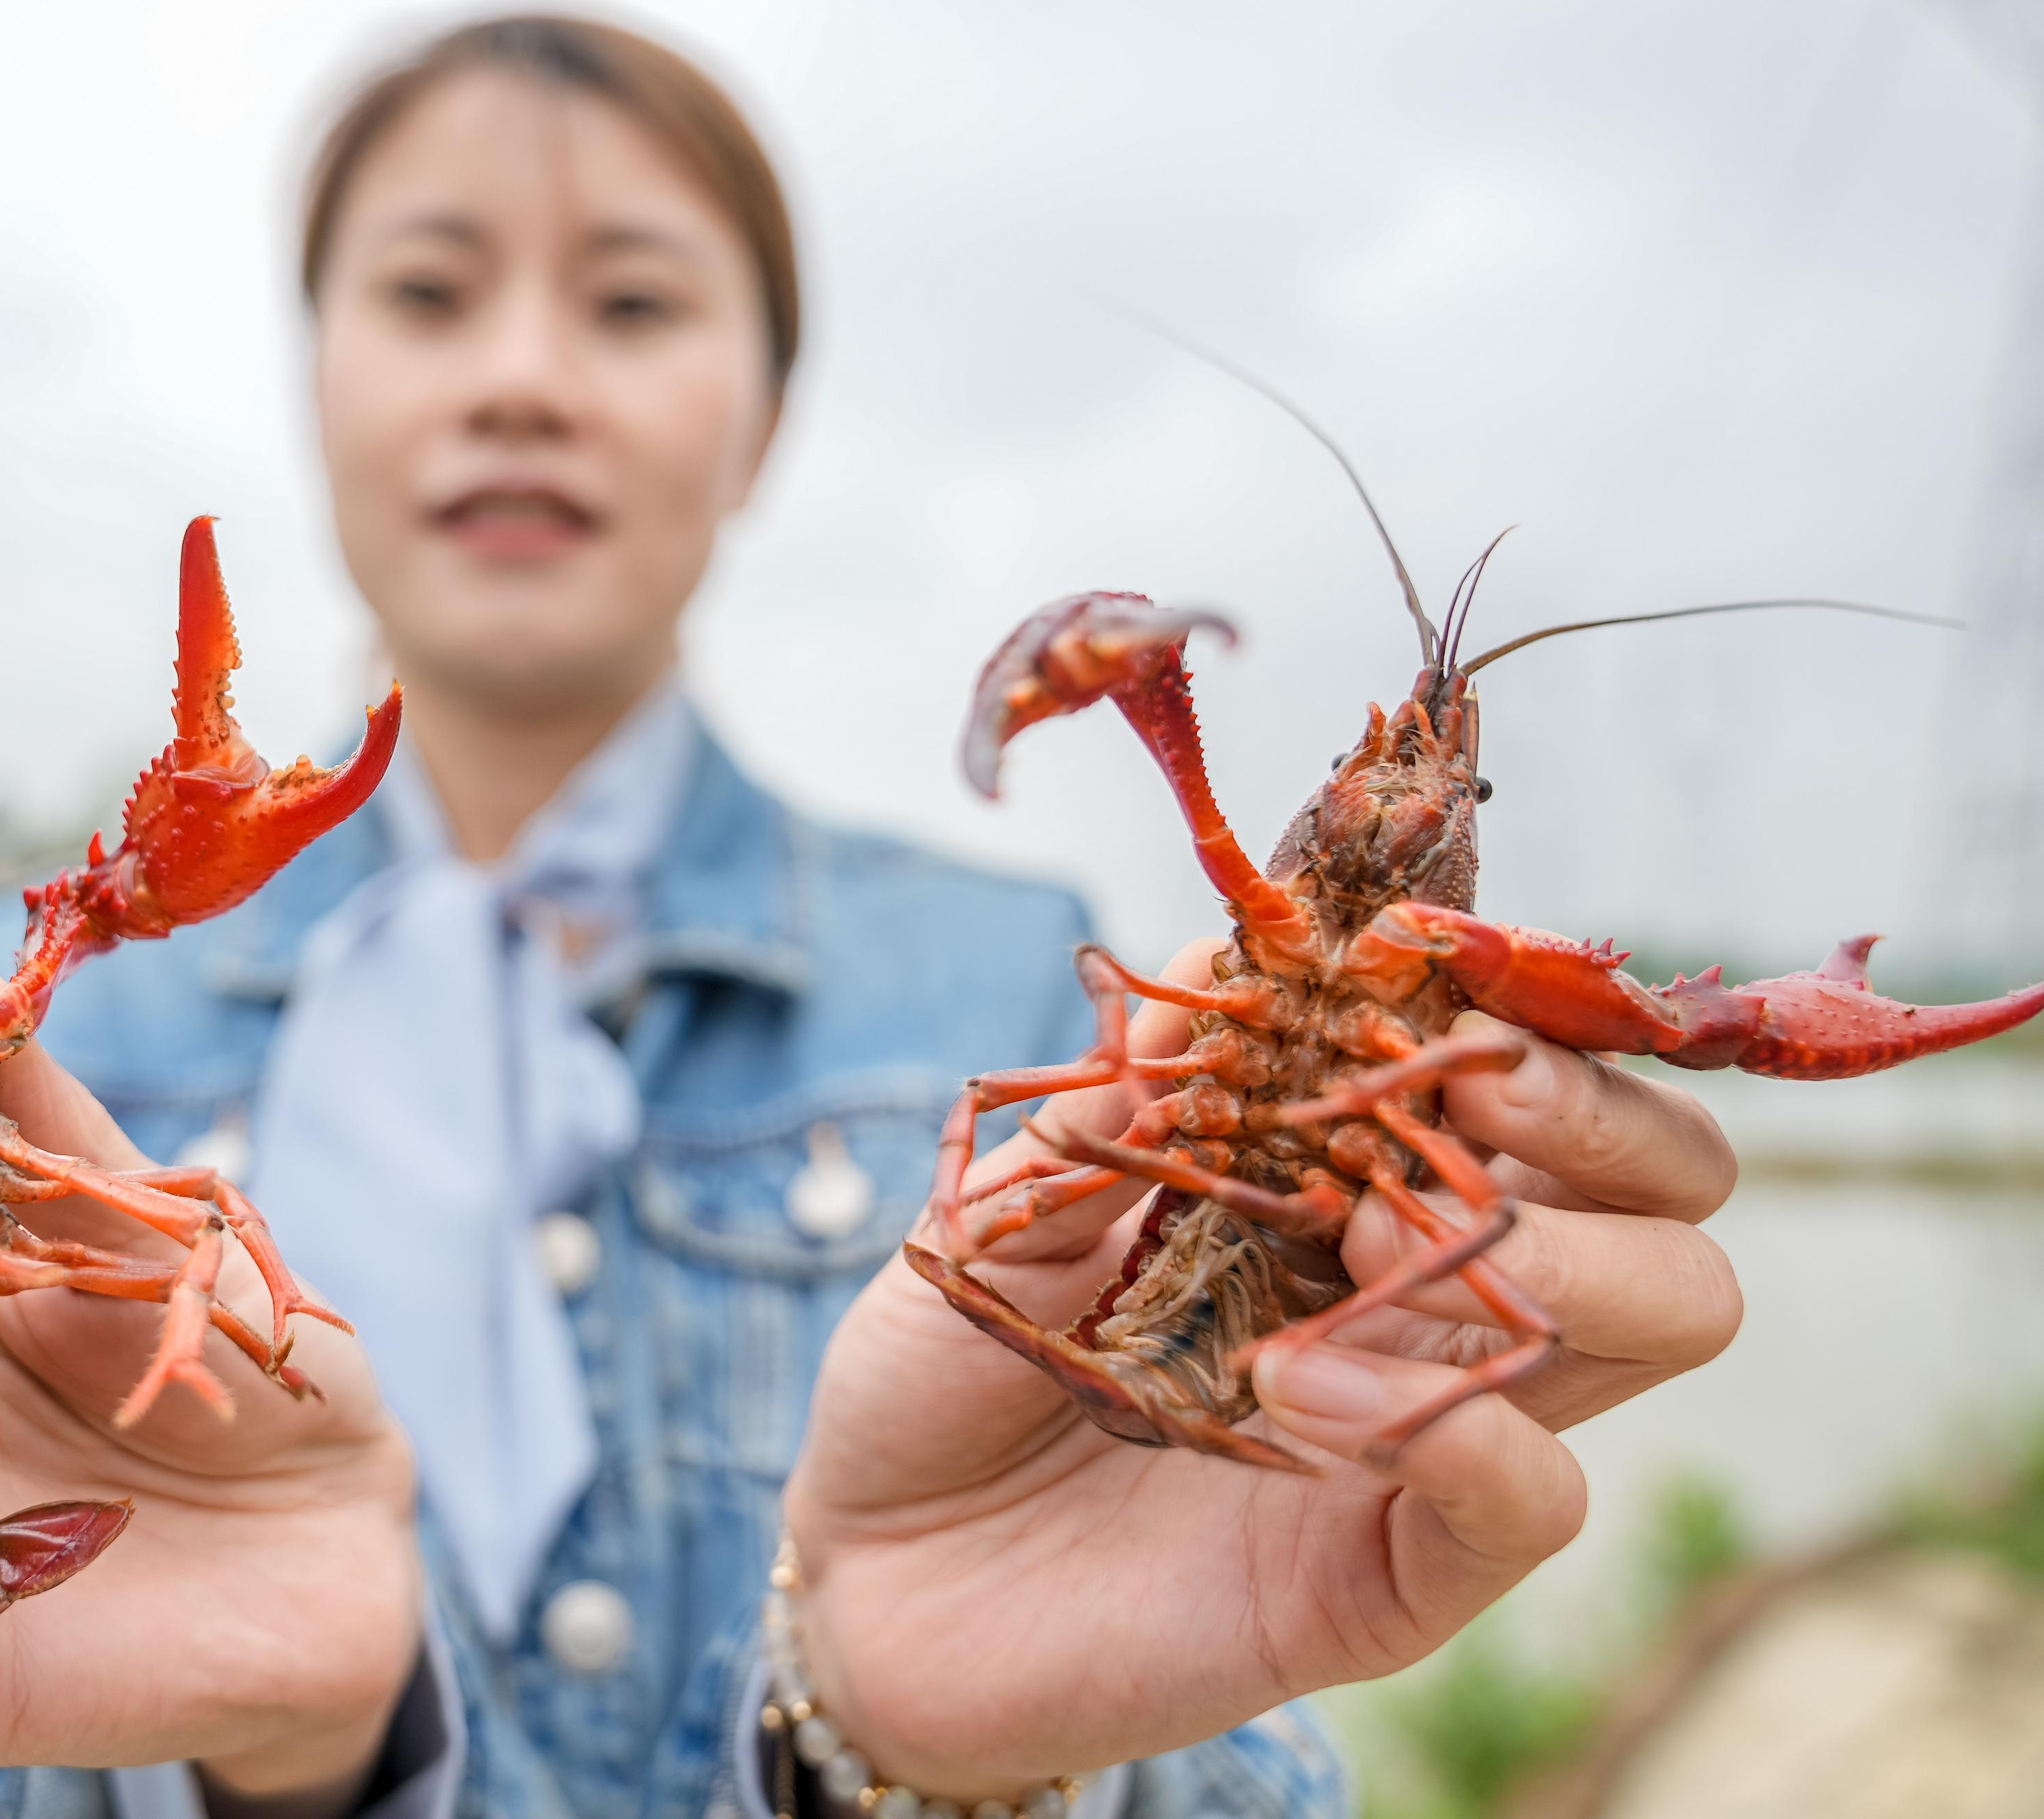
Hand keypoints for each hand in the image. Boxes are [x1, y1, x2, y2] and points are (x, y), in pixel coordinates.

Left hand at [782, 939, 1742, 1794]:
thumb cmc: (943, 1372)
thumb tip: (1214, 965)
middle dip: (1604, 1114)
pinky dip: (1470, 1431)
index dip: (1516, 1002)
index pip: (1531, 1067)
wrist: (869, 1570)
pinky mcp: (1399, 1575)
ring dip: (1556, 1254)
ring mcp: (1434, 1434)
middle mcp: (1424, 1296)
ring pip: (1665, 1313)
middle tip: (1462, 1101)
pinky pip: (1539, 1499)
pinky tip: (1316, 1392)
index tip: (1418, 964)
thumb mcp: (1005, 1207)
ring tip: (1367, 1248)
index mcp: (1345, 1178)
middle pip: (1670, 1183)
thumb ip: (1115, 1099)